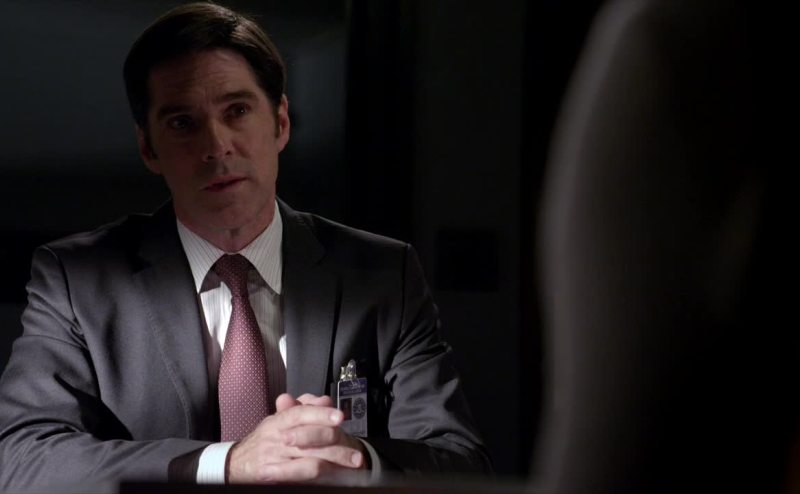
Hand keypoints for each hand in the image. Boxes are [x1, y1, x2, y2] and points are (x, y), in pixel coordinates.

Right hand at [226, 393, 366, 483]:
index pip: (299, 413)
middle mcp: (276, 438)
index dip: (320, 414)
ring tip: (352, 464)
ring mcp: (275, 458)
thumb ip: (303, 409)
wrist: (236, 465)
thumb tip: (324, 400)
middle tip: (356, 452)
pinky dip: (321, 474)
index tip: (339, 417)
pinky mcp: (273, 475)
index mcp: (278, 421)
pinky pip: (301, 474)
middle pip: (310, 437)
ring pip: (310, 458)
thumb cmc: (264, 441)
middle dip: (336, 444)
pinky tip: (334, 475)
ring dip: (335, 462)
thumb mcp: (279, 421)